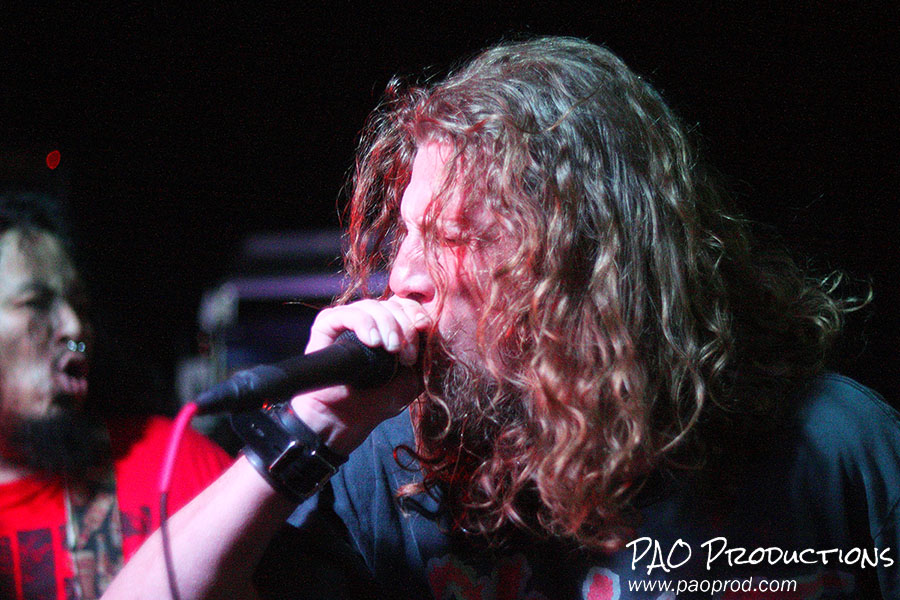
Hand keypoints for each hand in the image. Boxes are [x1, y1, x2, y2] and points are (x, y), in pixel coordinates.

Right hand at [290, 296, 430, 454]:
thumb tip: (429, 326)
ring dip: (388, 326)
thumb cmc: (379, 400)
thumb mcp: (414, 377)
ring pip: (372, 306)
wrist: (346, 420)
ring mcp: (347, 322)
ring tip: (392, 351)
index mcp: (390, 327)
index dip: (417, 312)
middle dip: (406, 326)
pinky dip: (364, 324)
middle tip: (407, 356)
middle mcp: (370, 320)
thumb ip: (424, 352)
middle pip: (392, 304)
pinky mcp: (327, 326)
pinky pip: (346, 313)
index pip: (406, 304)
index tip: (425, 330)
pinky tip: (372, 343)